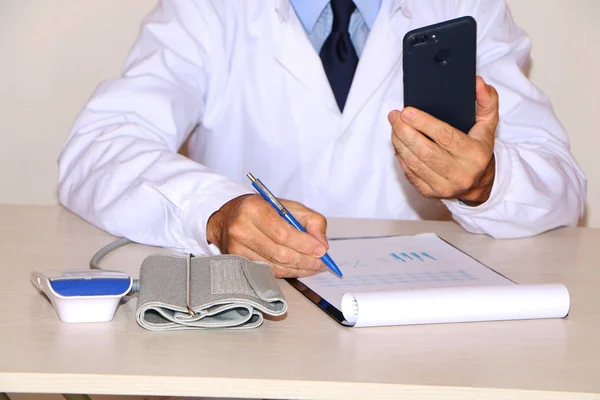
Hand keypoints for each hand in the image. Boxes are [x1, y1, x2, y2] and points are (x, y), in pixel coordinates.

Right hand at [206, 194, 328, 277]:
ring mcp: (237, 247)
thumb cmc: (261, 210)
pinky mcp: (238, 261)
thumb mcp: (288, 206)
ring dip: (299, 269)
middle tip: (322, 262)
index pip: (283, 233)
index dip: (304, 244)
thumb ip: (311, 220)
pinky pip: (269, 271)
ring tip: (314, 266)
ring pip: (275, 265)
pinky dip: (288, 272)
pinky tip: (298, 268)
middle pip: (280, 253)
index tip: (321, 250)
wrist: (228, 218)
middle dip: (306, 260)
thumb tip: (322, 244)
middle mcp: (242, 228)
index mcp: (254, 209)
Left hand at [389, 76, 498, 204]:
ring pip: (414, 163)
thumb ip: (486, 101)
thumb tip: (476, 82)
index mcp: (475, 155)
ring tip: (394, 127)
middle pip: (425, 151)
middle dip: (405, 132)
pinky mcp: (430, 193)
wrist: (479, 184)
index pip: (445, 137)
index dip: (424, 123)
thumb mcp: (488, 125)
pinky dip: (401, 157)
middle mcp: (461, 173)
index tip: (407, 111)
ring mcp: (444, 186)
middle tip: (395, 117)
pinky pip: (410, 174)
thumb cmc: (479, 150)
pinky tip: (398, 144)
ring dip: (399, 143)